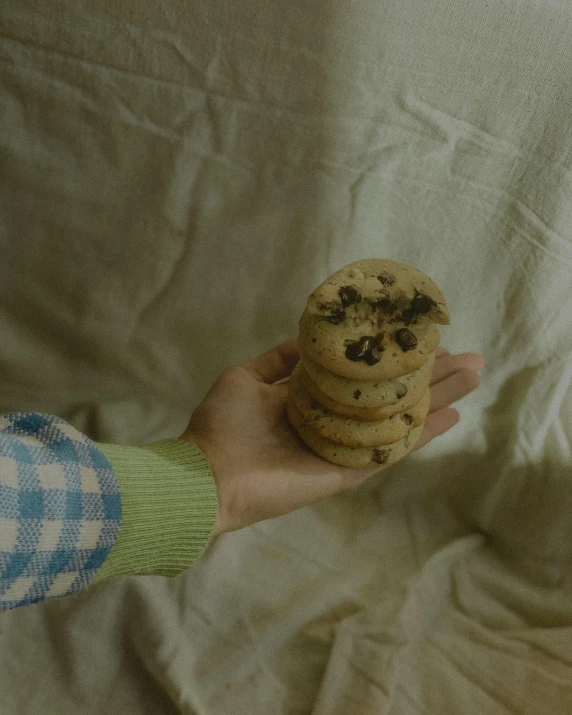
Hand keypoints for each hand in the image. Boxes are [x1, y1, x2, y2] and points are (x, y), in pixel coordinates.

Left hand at [180, 338, 483, 534]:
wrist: (207, 474)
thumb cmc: (223, 424)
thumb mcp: (249, 376)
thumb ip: (282, 360)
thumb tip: (312, 340)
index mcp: (313, 401)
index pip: (364, 378)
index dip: (392, 359)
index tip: (421, 340)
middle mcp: (337, 423)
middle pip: (392, 397)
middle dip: (430, 377)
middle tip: (468, 358)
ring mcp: (346, 448)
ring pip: (402, 419)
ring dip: (439, 398)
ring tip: (474, 377)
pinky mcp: (348, 471)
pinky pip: (392, 450)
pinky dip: (423, 434)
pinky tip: (452, 416)